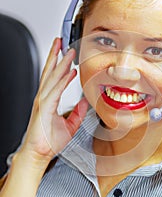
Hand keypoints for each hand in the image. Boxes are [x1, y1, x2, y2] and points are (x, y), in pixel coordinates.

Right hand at [19, 38, 87, 167]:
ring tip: (67, 50)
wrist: (39, 155)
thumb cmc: (49, 142)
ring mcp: (43, 102)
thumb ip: (78, 112)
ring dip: (60, 62)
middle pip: (50, 72)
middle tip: (61, 41)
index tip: (66, 53)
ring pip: (52, 78)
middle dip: (56, 55)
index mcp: (49, 101)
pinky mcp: (44, 109)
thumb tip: (86, 102)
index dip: (59, 64)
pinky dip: (63, 80)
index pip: (54, 78)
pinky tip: (70, 72)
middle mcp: (44, 98)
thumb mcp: (70, 125)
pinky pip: (55, 91)